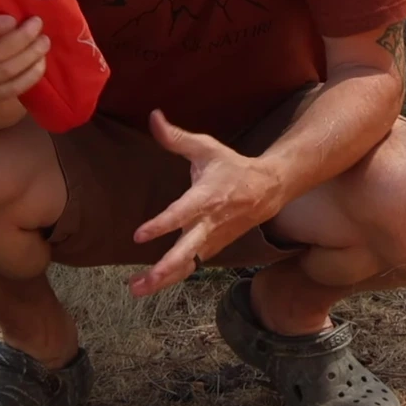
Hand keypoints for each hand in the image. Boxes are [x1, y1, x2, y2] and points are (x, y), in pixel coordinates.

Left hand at [128, 111, 286, 297]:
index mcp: (204, 198)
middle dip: (164, 269)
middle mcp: (208, 224)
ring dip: (163, 280)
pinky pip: (191, 266)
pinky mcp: (212, 248)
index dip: (160, 225)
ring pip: (187, 266)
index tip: (139, 236)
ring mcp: (211, 240)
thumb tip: (153, 117)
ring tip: (137, 289)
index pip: (180, 215)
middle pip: (186, 253)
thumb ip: (176, 137)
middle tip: (143, 281)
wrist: (268, 190)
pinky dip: (173, 277)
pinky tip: (151, 284)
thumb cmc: (231, 167)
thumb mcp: (206, 147)